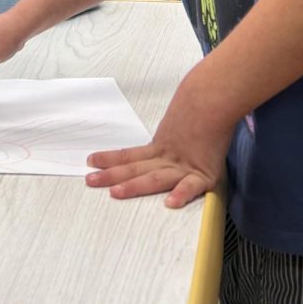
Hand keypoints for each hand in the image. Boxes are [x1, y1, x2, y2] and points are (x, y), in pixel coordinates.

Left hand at [85, 84, 229, 206]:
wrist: (213, 100)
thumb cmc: (198, 111)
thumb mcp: (175, 128)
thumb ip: (167, 140)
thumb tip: (155, 147)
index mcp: (159, 148)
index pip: (130, 155)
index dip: (109, 158)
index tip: (90, 161)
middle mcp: (167, 158)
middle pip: (135, 168)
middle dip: (111, 175)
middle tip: (89, 180)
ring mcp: (184, 166)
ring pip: (155, 178)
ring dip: (134, 185)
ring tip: (116, 192)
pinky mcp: (204, 174)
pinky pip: (192, 186)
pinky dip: (181, 193)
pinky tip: (170, 203)